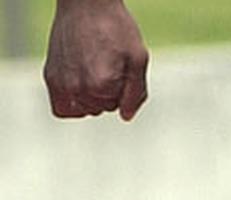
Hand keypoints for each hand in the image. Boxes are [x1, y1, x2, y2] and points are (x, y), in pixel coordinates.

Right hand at [44, 0, 149, 120]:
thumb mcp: (138, 58)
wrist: (85, 3)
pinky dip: (73, 104)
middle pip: (101, 109)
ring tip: (93, 69)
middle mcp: (78, 88)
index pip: (117, 106)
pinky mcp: (50, 77)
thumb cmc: (115, 27)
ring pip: (84, 109)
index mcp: (101, 85)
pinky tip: (81, 87)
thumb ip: (136, 92)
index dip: (123, 89)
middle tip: (106, 64)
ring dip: (91, 96)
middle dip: (108, 93)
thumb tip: (125, 116)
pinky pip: (62, 108)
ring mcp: (61, 83)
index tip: (120, 65)